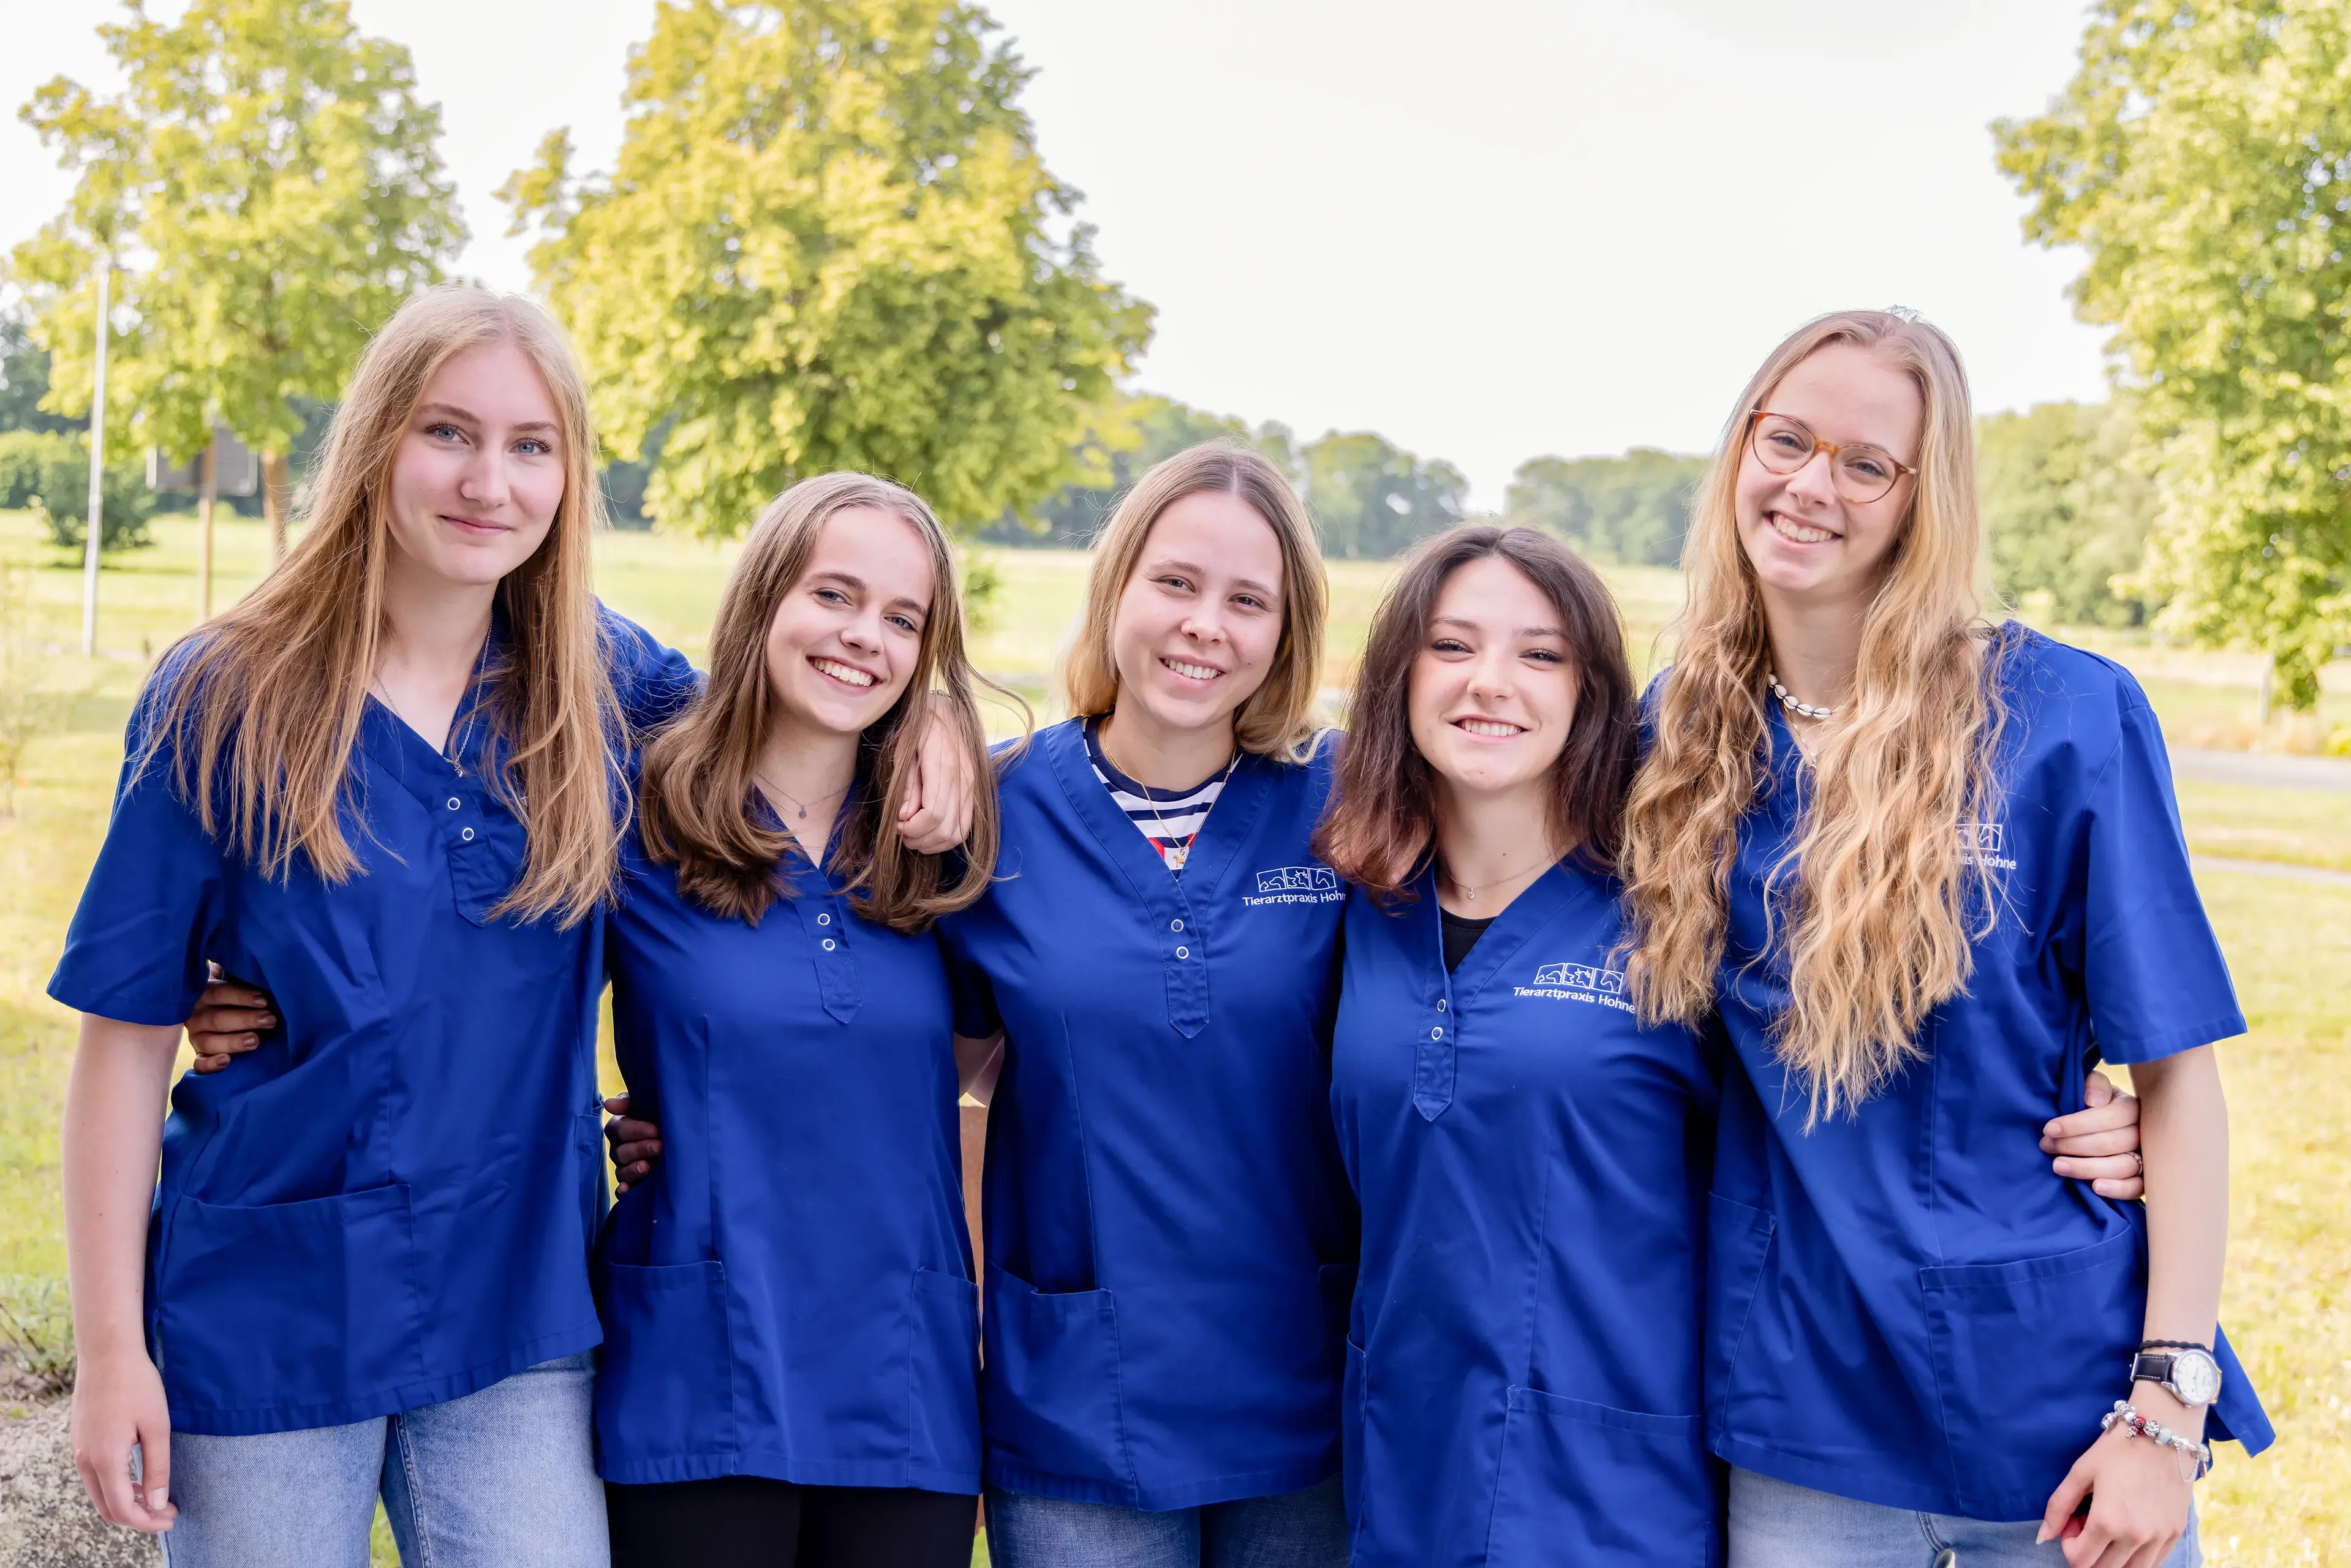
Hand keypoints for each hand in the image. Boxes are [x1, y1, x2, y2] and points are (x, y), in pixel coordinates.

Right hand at [69, 1349, 175, 1532]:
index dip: (147, 1521)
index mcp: (105, 1459)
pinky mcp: (80, 1441)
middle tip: (167, 1512)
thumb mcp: (157, 1426)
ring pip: (99, 1493)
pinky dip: (115, 1486)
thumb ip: (157, 1468)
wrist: (107, 1353)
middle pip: (107, 1507)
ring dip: (126, 1502)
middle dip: (138, 1516)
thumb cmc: (138, 1385)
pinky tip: (138, 1478)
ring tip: (156, 1498)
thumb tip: (157, 1504)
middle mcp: (86, 1460)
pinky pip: (94, 1476)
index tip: (171, 1517)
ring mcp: (79, 1451)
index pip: (122, 1508)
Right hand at [184, 964, 275, 1074]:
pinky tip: (226, 1062)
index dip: (240, 996)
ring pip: (209, 1041)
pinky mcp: (200, 1054)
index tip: (264, 1000)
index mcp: (202, 991)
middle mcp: (195, 1014)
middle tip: (270, 1020)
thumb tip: (260, 958)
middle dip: (245, 1019)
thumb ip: (239, 971)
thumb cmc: (234, 987)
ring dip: (233, 1041)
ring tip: (256, 1040)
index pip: (218, 993)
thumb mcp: (233, 974)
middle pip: (216, 1019)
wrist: (220, 1004)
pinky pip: (200, 1063)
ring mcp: (195, 1035)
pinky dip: (211, 1065)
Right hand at [603, 1094, 663, 1195]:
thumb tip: (609, 1104)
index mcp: (620, 1128)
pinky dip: (623, 1190)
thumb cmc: (659, 1116)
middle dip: (639, 1149)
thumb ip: (628, 1101)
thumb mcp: (647, 1104)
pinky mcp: (632, 1182)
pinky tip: (626, 1189)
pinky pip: (621, 1189)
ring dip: (633, 1169)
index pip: (618, 1129)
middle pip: (620, 1152)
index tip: (655, 1130)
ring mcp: (625, 1167)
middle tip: (658, 1146)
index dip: (635, 1130)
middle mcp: (620, 1149)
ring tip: (647, 1166)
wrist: (678, 1136)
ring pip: (621, 1170)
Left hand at [898, 694, 974, 854]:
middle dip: (919, 839)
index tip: (895, 825)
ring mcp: (972, 787)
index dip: (912, 829)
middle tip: (899, 833)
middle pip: (946, 829)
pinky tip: (927, 831)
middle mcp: (964, 780)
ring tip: (911, 834)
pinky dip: (945, 837)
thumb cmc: (917, 726)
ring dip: (932, 842)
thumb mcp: (903, 749)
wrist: (944, 709)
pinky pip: (965, 825)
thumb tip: (903, 815)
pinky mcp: (973, 791)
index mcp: (945, 767)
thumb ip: (906, 784)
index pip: (933, 815)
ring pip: (958, 833)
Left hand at [2040, 1415, 2194, 1566]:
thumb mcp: (2080, 1472)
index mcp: (2108, 1522)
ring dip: (2111, 1556)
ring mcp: (2158, 1539)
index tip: (2073, 1521)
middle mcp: (2135, 1537)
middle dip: (2088, 1551)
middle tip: (2088, 1522)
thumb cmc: (2118, 1449)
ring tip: (2109, 1526)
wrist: (2165, 1435)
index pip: (2080, 1561)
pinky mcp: (2175, 1535)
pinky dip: (2135, 1556)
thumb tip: (2042, 1537)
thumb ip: (2059, 1507)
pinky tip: (2129, 1530)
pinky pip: (2152, 1563)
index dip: (2068, 1545)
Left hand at [2043, 1069, 2143, 1199]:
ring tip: (2058, 1166)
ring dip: (2087, 1168)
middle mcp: (2144, 1133)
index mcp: (2132, 1107)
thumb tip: (2094, 1101)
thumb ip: (2094, 1085)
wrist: (2106, 1125)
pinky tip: (2095, 1187)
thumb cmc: (2095, 1104)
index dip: (2077, 1124)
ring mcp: (2146, 1157)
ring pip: (2122, 1166)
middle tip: (2046, 1146)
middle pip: (2111, 1143)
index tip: (2049, 1129)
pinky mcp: (2144, 1179)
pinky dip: (2117, 1189)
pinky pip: (2137, 1188)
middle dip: (2074, 1146)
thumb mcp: (2094, 1087)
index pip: (2110, 1116)